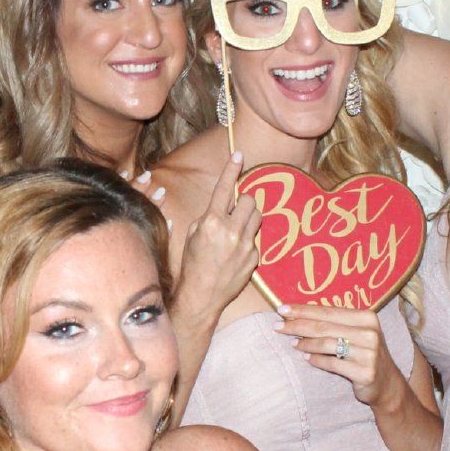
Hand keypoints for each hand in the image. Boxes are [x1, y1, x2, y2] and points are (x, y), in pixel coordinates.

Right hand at [172, 154, 260, 321]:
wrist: (202, 296)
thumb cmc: (192, 264)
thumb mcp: (192, 235)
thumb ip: (209, 217)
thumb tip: (222, 207)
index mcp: (211, 222)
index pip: (224, 188)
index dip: (231, 169)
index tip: (239, 154)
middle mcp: (231, 231)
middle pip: (249, 200)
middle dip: (242, 201)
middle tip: (235, 210)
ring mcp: (245, 244)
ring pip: (257, 216)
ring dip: (249, 217)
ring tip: (236, 229)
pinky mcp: (254, 257)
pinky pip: (255, 239)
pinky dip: (247, 241)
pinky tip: (235, 254)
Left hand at [276, 302, 406, 407]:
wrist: (387, 385)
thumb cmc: (364, 354)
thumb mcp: (356, 334)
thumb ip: (334, 324)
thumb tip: (297, 315)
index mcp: (367, 317)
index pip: (328, 310)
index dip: (303, 310)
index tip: (282, 309)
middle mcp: (370, 333)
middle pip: (324, 326)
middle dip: (297, 325)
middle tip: (277, 326)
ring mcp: (369, 353)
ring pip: (327, 344)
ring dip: (306, 344)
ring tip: (293, 344)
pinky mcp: (364, 372)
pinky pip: (333, 364)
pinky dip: (317, 361)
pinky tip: (307, 359)